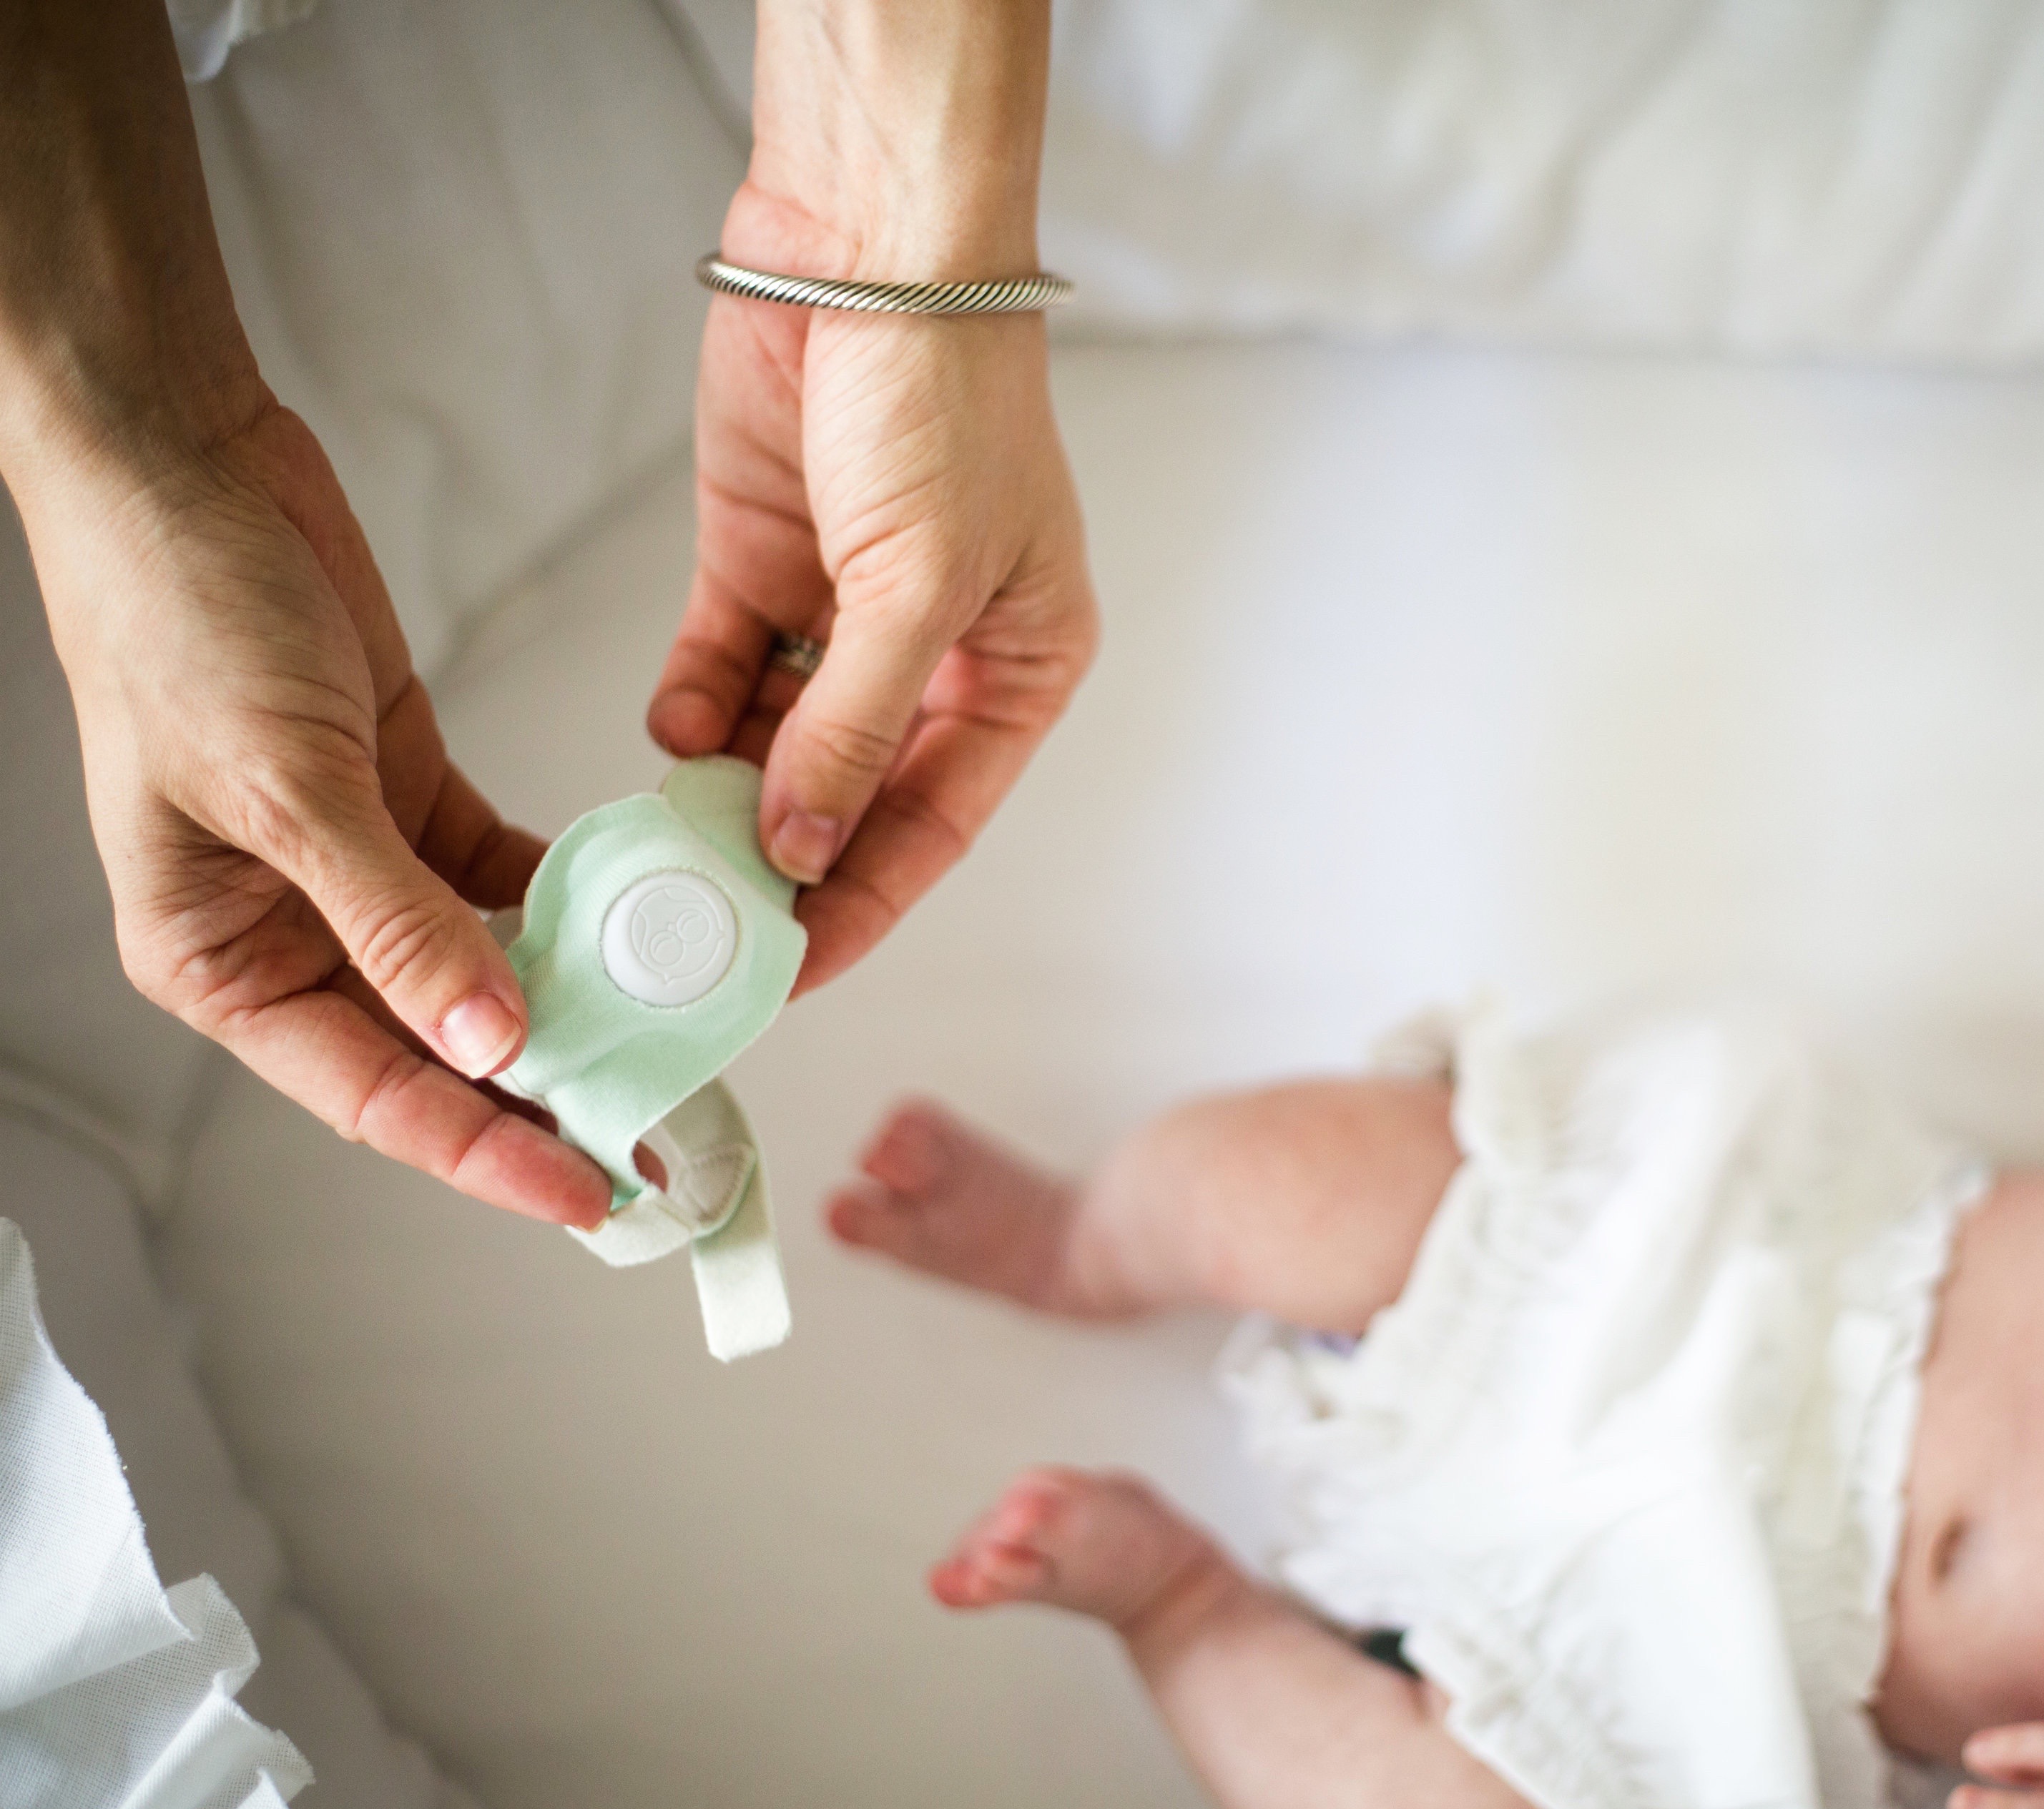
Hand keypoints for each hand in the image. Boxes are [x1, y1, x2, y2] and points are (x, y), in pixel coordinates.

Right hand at [34, 400, 611, 1226]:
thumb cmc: (179, 617)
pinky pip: (501, 882)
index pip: (375, 1096)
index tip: (593, 1192)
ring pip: (480, 976)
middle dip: (546, 1103)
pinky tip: (643, 931)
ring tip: (674, 1056)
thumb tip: (491, 1037)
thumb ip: (395, 919)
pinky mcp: (402, 799)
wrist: (183, 467)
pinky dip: (568, 907)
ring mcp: (350, 870)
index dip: (488, 1154)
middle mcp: (285, 933)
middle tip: (662, 1145)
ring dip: (572, 1012)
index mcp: (218, 961)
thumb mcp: (287, 784)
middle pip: (436, 1055)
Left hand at [647, 0, 1094, 995]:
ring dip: (729, 787)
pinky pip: (721, 668)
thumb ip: (853, 729)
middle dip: (786, 855)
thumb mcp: (919, 587)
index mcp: (1017, 668)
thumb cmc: (947, 402)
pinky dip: (692, 707)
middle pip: (852, 794)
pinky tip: (670, 733)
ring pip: (777, 741)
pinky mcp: (762, 562)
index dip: (865, 904)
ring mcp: (843, 611)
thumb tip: (800, 852)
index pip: (935, 823)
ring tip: (673, 837)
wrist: (871, 245)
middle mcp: (934, 654)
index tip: (792, 974)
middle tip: (708, 927)